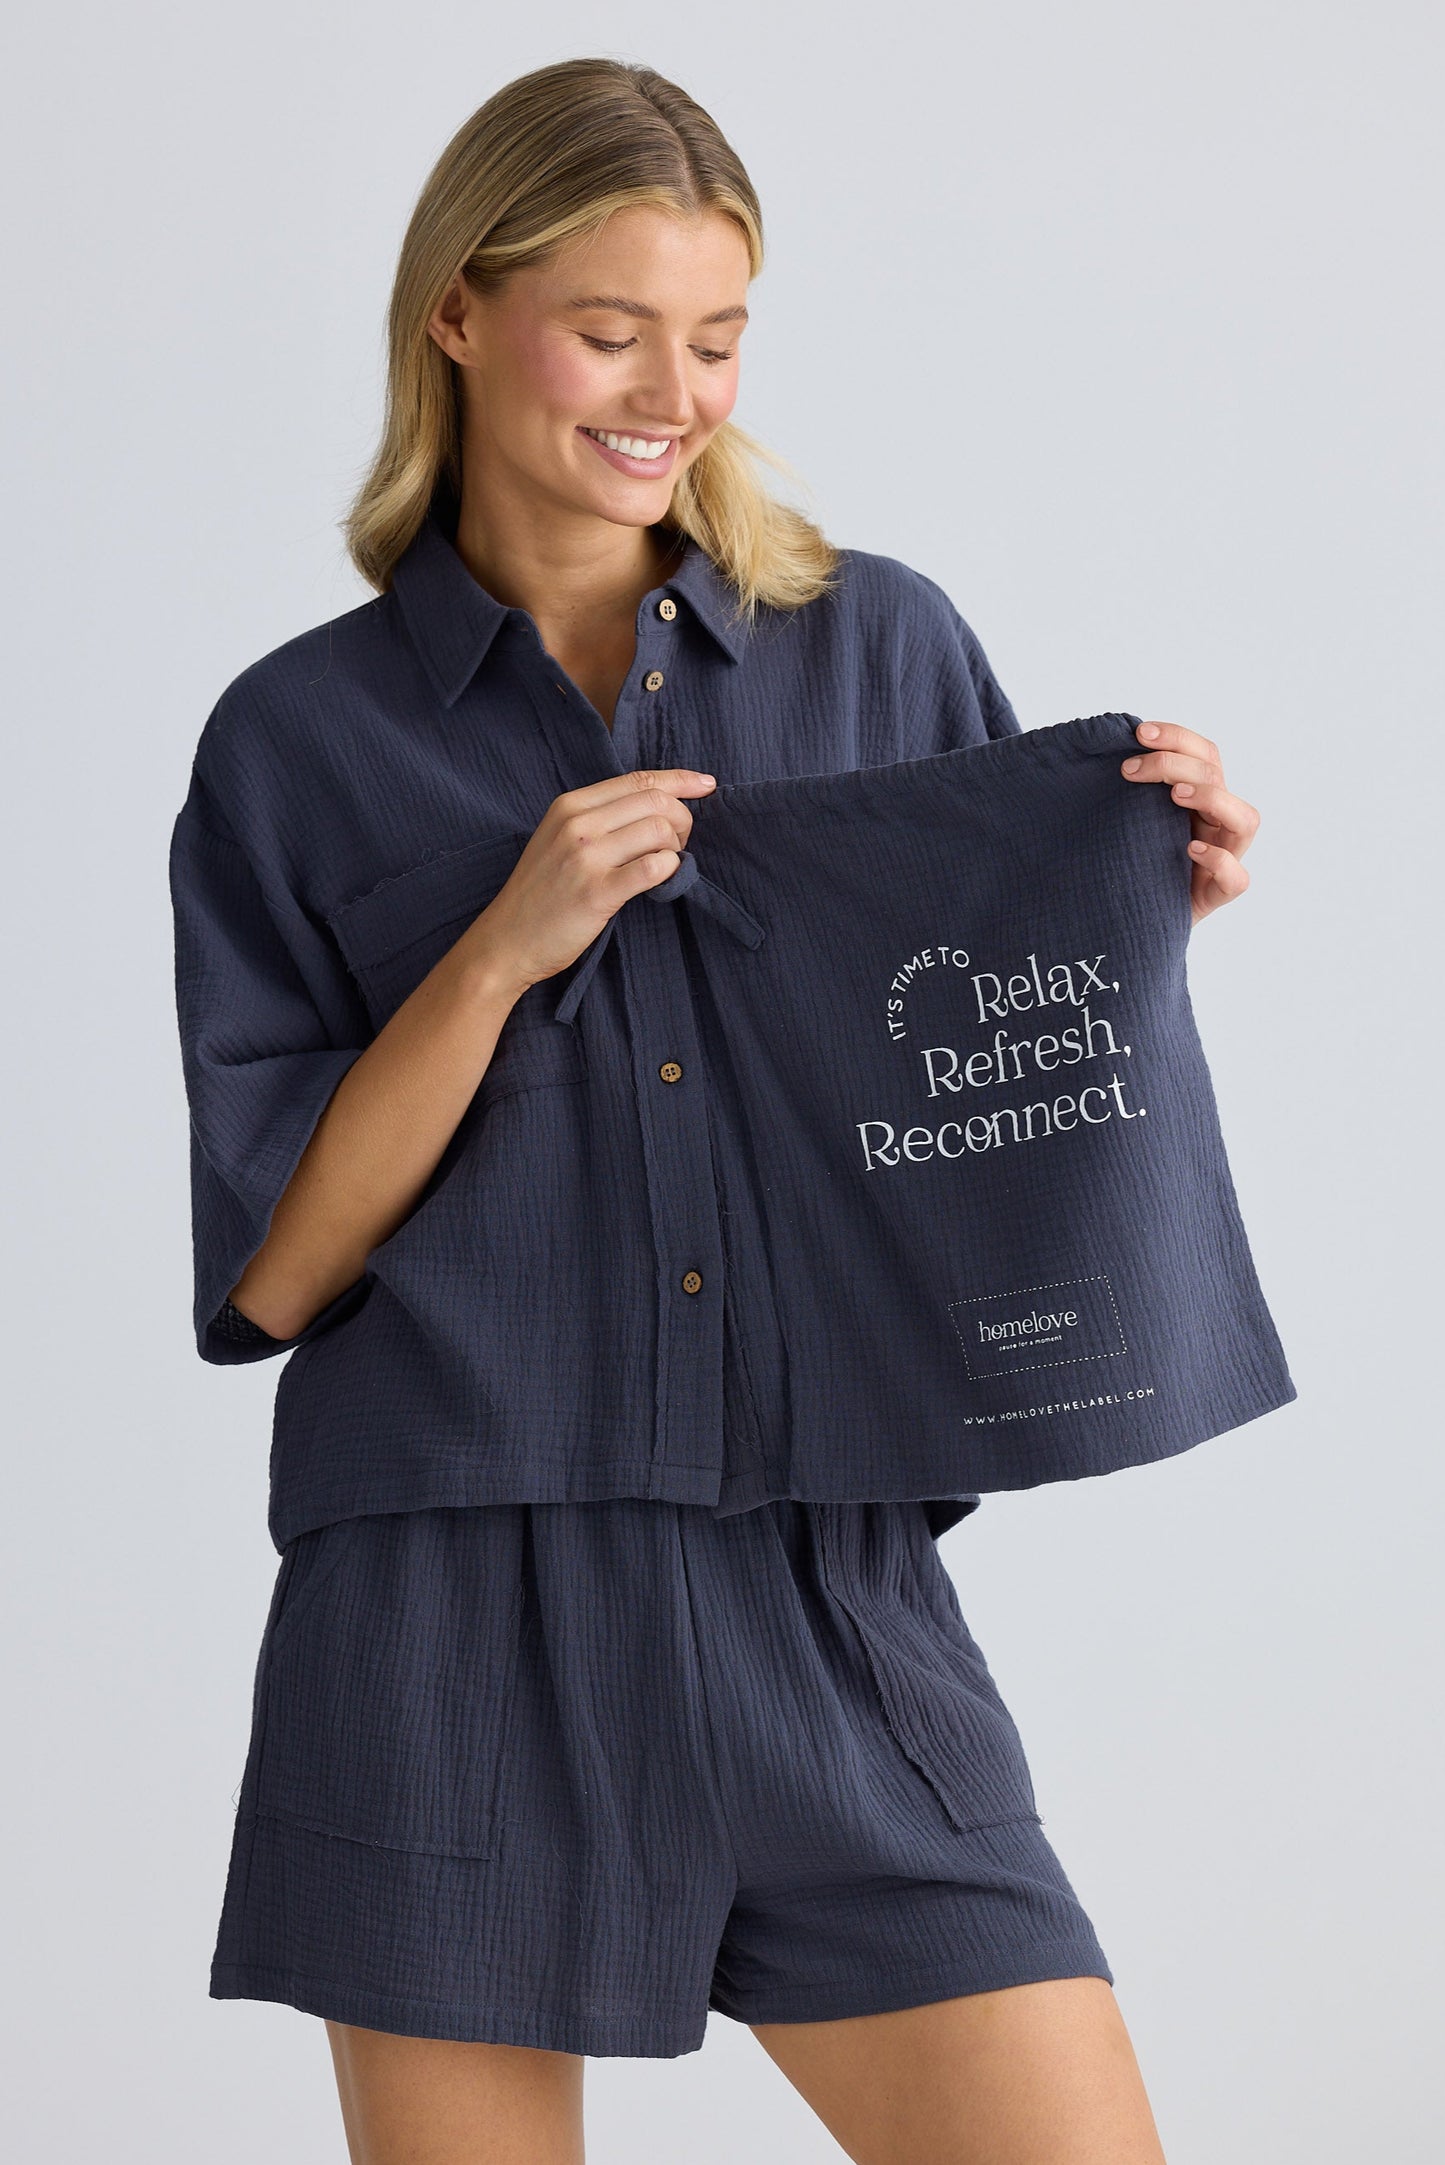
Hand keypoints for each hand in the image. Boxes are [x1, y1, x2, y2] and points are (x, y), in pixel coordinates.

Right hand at [477, 767, 718, 989]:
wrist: (506, 940)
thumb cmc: (540, 893)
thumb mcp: (559, 839)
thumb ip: (599, 819)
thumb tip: (656, 807)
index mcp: (569, 805)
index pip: (637, 780)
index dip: (680, 780)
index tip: (706, 785)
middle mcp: (577, 824)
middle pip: (655, 801)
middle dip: (682, 819)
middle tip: (680, 843)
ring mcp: (586, 857)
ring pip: (660, 831)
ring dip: (676, 848)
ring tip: (666, 864)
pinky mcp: (598, 893)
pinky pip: (655, 868)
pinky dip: (670, 871)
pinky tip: (662, 881)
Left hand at [1121, 720, 1258, 925]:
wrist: (1130, 920)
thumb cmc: (1128, 866)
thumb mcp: (1125, 823)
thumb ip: (1124, 794)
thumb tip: (1094, 753)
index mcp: (1198, 800)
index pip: (1204, 755)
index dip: (1177, 738)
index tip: (1139, 733)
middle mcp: (1215, 824)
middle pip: (1217, 777)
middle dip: (1175, 764)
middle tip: (1131, 770)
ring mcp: (1223, 858)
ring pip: (1245, 819)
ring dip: (1212, 798)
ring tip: (1174, 795)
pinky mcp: (1217, 895)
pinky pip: (1237, 878)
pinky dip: (1219, 860)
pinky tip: (1190, 850)